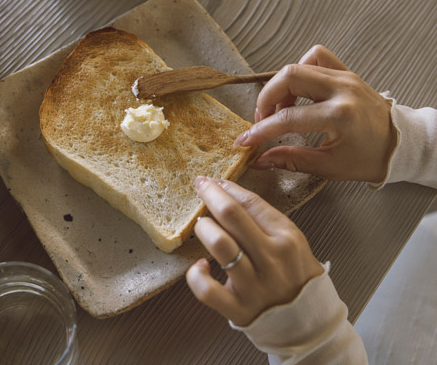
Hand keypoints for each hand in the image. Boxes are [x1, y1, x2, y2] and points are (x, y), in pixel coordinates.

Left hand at [186, 177, 322, 326]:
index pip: (251, 203)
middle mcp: (272, 260)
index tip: (213, 181)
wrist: (308, 321)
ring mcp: (255, 286)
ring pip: (219, 244)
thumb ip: (263, 219)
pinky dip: (196, 274)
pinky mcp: (238, 309)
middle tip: (200, 186)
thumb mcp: (292, 241)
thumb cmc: (294, 274)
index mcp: (287, 238)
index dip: (226, 187)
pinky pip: (206, 288)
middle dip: (210, 194)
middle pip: (232, 215)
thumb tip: (226, 193)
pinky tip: (200, 266)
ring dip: (204, 228)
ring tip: (202, 226)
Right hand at [234, 45, 395, 181]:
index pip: (287, 119)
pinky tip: (298, 90)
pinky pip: (316, 57)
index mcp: (338, 116)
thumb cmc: (368, 158)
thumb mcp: (328, 166)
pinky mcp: (346, 72)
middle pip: (288, 78)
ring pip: (298, 66)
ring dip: (280, 86)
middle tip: (263, 120)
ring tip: (279, 109)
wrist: (401, 144)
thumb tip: (259, 160)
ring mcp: (344, 77)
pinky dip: (300, 70)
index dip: (260, 130)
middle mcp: (341, 90)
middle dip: (266, 99)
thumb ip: (290, 160)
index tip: (246, 140)